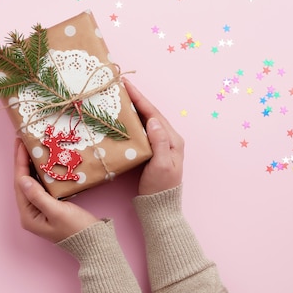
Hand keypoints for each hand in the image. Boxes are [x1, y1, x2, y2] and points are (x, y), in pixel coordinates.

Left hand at [13, 138, 99, 242]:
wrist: (95, 243)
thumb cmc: (77, 229)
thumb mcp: (57, 212)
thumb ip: (38, 196)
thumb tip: (22, 179)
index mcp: (28, 215)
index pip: (20, 183)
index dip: (19, 162)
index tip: (20, 143)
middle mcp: (31, 212)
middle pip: (23, 181)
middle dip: (22, 161)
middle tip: (22, 140)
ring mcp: (40, 210)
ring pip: (32, 182)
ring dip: (31, 165)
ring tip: (30, 146)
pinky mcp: (51, 206)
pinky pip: (42, 185)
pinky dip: (41, 172)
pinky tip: (44, 161)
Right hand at [124, 79, 184, 195]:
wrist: (159, 207)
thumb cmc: (161, 188)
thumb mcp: (162, 165)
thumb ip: (159, 142)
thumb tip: (152, 120)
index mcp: (173, 140)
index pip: (154, 113)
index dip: (140, 98)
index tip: (126, 85)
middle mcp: (168, 139)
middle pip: (150, 113)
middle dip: (135, 99)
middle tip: (120, 87)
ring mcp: (160, 144)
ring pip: (145, 120)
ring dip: (133, 109)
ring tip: (119, 98)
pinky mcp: (152, 151)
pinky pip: (141, 130)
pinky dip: (132, 121)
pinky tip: (122, 118)